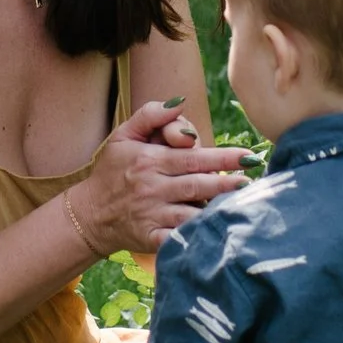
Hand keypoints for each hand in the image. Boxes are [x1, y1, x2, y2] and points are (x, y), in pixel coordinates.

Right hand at [66, 99, 243, 262]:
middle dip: (227, 184)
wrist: (90, 213)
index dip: (223, 158)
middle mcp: (152, 188)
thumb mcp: (124, 135)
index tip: (247, 157)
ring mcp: (152, 215)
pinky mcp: (151, 238)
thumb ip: (151, 114)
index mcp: (149, 160)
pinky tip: (217, 236)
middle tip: (251, 181)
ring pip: (191, 214)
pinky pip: (177, 241)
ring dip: (217, 211)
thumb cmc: (113, 170)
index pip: (193, 157)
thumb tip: (181, 102)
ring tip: (243, 205)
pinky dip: (195, 240)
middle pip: (197, 185)